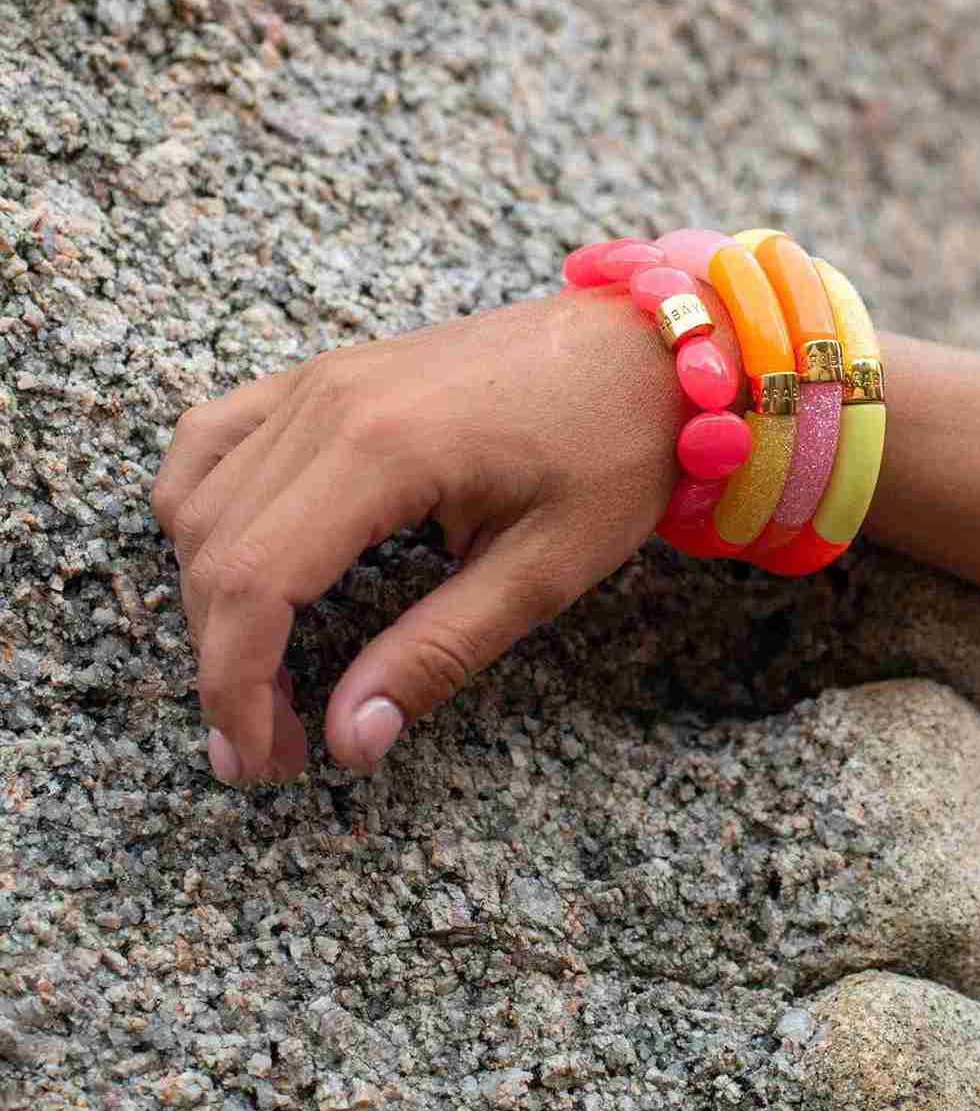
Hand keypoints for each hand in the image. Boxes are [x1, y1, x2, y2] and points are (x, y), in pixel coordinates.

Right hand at [151, 289, 694, 784]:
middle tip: (272, 747)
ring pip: (202, 500)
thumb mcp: (546, 570)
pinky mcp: (328, 374)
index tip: (261, 759)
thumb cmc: (614, 450)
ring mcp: (320, 378)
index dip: (236, 688)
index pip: (253, 583)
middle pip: (216, 551)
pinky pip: (216, 436)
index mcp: (383, 450)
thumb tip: (351, 739)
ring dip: (211, 600)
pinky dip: (201, 509)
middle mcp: (329, 402)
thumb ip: (439, 653)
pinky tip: (230, 563)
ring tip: (260, 679)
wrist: (647, 351)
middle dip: (224, 666)